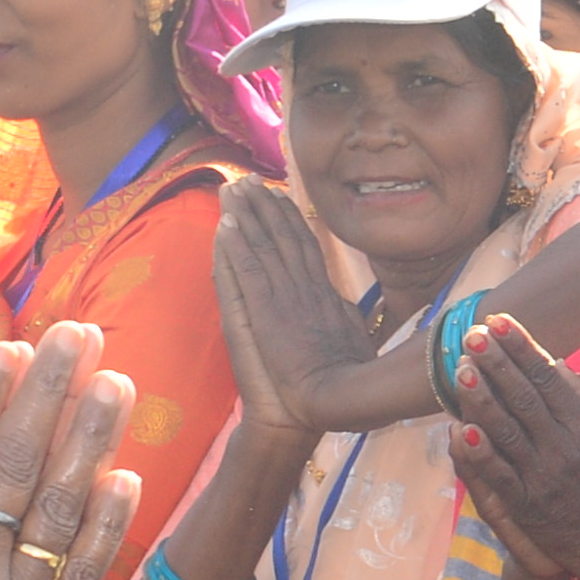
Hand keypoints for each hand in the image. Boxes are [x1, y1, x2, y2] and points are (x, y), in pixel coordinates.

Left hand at [205, 175, 388, 437]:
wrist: (335, 399)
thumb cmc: (346, 382)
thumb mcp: (352, 339)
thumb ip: (344, 317)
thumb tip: (344, 305)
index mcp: (325, 294)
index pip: (305, 247)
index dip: (290, 220)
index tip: (279, 196)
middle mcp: (305, 287)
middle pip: (284, 236)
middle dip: (266, 206)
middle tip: (251, 180)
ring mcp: (284, 296)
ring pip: (264, 245)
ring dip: (248, 215)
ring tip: (234, 190)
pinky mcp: (264, 310)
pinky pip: (247, 269)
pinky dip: (236, 244)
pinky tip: (227, 223)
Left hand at [446, 315, 579, 579]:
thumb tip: (558, 362)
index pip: (549, 378)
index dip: (522, 348)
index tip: (499, 321)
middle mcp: (566, 447)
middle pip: (525, 398)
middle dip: (498, 364)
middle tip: (472, 335)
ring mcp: (545, 477)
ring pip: (508, 431)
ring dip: (482, 399)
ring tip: (461, 368)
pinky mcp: (527, 505)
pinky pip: (500, 475)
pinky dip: (480, 453)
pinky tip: (460, 429)